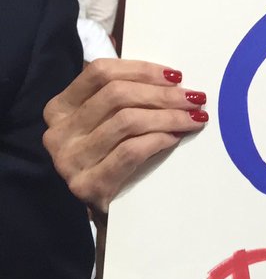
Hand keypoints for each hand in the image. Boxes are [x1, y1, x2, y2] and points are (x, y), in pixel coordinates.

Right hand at [42, 60, 208, 213]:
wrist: (108, 208)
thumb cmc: (112, 156)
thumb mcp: (107, 121)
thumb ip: (125, 96)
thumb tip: (172, 78)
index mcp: (60, 108)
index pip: (100, 73)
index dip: (142, 69)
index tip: (176, 76)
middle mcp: (58, 133)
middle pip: (117, 95)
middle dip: (163, 94)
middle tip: (194, 98)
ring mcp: (69, 160)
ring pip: (127, 121)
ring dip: (169, 116)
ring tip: (194, 118)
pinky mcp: (88, 185)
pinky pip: (131, 151)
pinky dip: (159, 140)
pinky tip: (175, 137)